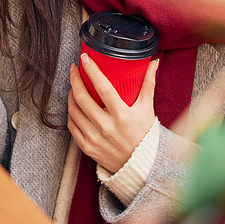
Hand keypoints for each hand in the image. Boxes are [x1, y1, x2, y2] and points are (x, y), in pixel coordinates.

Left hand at [67, 53, 159, 172]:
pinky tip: (74, 105)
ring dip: (71, 95)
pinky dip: (71, 112)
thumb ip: (148, 84)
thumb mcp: (147, 108)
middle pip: (83, 98)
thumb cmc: (145, 133)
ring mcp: (95, 139)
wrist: (141, 165)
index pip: (103, 88)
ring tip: (73, 86)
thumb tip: (153, 62)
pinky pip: (72, 126)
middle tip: (74, 69)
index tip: (84, 58)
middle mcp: (107, 127)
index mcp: (123, 116)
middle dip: (75, 80)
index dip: (92, 71)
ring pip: (74, 111)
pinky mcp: (87, 148)